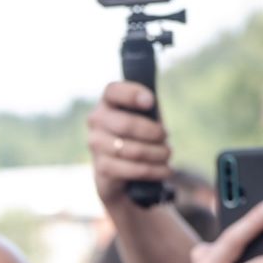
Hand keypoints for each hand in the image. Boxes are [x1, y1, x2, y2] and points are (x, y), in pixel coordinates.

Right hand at [86, 81, 173, 207]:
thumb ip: (148, 107)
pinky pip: (132, 169)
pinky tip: (164, 170)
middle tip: (165, 136)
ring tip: (167, 155)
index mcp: (107, 102)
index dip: (132, 94)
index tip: (151, 101)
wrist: (122, 171)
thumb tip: (150, 102)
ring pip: (133, 150)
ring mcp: (96, 145)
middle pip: (126, 125)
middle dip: (154, 133)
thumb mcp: (146, 115)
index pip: (113, 91)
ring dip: (157, 154)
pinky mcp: (101, 168)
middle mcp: (96, 121)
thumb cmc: (138, 135)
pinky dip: (154, 170)